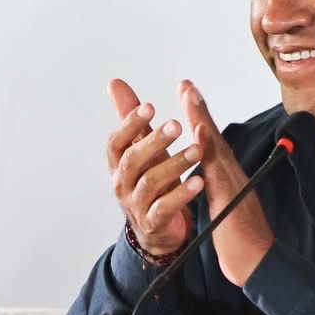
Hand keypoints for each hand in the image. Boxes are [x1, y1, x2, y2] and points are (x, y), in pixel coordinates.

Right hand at [105, 78, 204, 257]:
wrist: (156, 231)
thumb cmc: (149, 183)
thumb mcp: (140, 149)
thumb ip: (130, 118)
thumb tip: (115, 83)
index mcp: (118, 164)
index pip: (115, 142)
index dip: (129, 124)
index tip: (149, 106)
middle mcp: (122, 184)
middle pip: (132, 161)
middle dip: (154, 141)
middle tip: (176, 125)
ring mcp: (136, 205)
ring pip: (150, 183)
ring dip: (175, 164)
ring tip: (197, 150)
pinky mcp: (153, 223)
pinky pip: (165, 208)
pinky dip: (182, 194)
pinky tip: (199, 181)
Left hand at [180, 80, 275, 285]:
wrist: (259, 264)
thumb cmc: (243, 241)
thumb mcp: (227, 208)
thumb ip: (221, 189)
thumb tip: (211, 178)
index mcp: (228, 178)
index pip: (211, 143)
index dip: (199, 117)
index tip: (187, 93)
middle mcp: (232, 175)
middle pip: (213, 136)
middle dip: (198, 108)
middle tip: (185, 83)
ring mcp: (232, 184)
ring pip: (214, 147)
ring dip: (202, 118)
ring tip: (188, 93)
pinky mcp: (229, 198)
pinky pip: (216, 170)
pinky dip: (208, 149)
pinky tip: (199, 132)